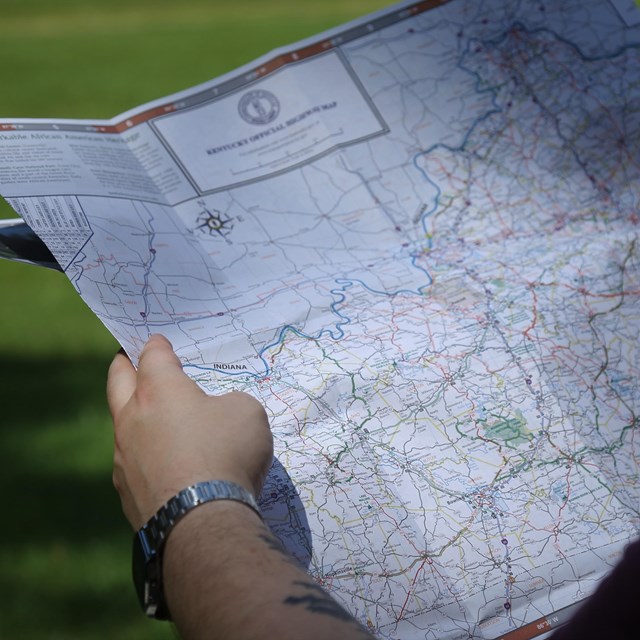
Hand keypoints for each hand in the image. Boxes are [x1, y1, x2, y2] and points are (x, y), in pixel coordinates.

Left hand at [107, 334, 272, 529]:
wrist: (203, 522)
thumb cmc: (227, 453)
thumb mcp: (247, 412)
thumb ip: (229, 403)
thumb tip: (217, 415)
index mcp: (160, 390)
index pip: (152, 355)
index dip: (158, 345)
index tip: (160, 342)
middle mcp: (132, 417)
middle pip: (117, 379)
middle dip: (124, 365)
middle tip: (130, 359)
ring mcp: (123, 456)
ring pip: (121, 423)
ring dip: (133, 414)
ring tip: (151, 418)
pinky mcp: (124, 490)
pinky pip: (130, 461)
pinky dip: (143, 454)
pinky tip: (161, 464)